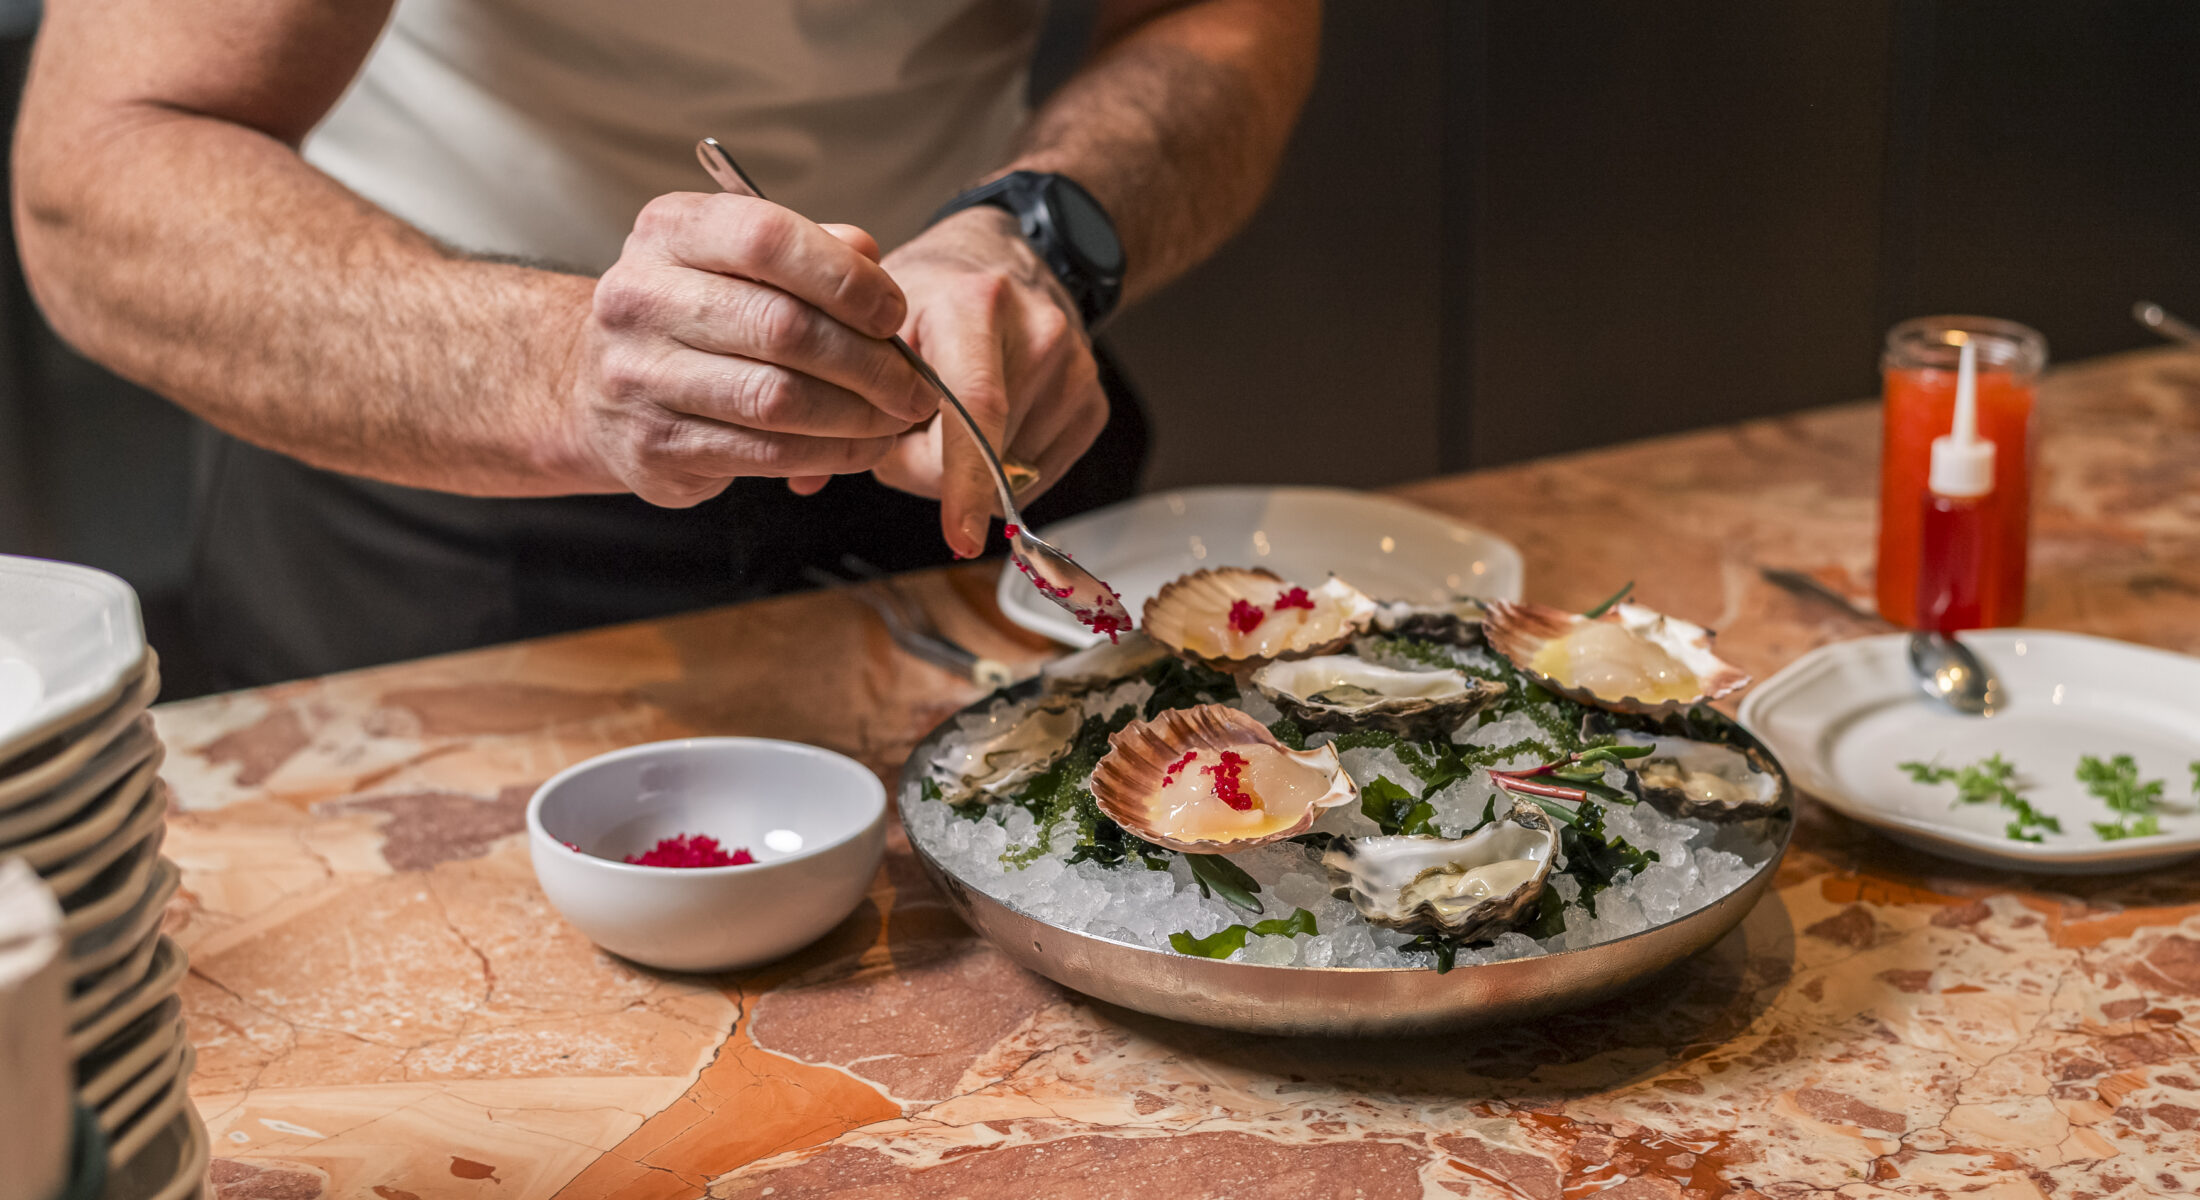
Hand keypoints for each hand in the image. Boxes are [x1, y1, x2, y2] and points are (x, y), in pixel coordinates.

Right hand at [568, 191, 936, 506]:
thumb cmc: (694, 314)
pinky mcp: (655, 448)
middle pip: (783, 328)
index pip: (766, 238)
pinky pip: (767, 453)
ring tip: (897, 416)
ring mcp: (640, 378)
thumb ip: (807, 250)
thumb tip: (871, 259)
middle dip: (869, 361)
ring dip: (858, 414)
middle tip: (914, 383)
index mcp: (669, 232)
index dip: (844, 277)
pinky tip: (863, 445)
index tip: (893, 312)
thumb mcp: (736, 260)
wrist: (593, 384)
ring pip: (779, 399)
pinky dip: (832, 452)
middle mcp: (640, 299)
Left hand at [870, 207, 1109, 557]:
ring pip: (1012, 476)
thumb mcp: (873, 324)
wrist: (1001, 262)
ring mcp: (1075, 370)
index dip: (962, 480)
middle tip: (907, 431)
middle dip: (930, 468)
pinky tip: (987, 428)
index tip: (957, 537)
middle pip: (986, 455)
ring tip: (949, 417)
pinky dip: (1003, 471)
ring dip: (967, 470)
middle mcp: (1039, 333)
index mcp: (975, 306)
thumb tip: (805, 478)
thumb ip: (836, 398)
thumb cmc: (931, 295)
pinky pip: (1040, 475)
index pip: (978, 408)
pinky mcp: (1093, 403)